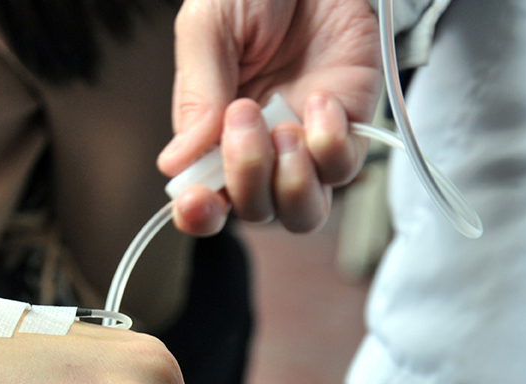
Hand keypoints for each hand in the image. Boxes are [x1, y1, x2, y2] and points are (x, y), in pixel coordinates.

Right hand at [159, 0, 381, 234]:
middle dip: (247, 178)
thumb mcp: (209, 28)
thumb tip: (176, 162)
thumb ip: (196, 94)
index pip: (204, 198)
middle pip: (254, 211)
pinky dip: (330, 144)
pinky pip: (341, 169)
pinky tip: (319, 99)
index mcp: (213, 133)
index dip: (199, 214)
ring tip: (285, 128)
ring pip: (301, 212)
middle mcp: (260, 149)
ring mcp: (305, 144)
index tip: (196, 201)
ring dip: (291, 183)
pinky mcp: (349, 129)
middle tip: (245, 117)